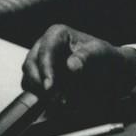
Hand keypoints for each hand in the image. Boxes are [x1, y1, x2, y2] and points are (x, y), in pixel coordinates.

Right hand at [21, 24, 135, 107]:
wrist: (106, 69)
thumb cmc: (103, 57)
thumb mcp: (100, 53)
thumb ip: (86, 57)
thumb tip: (72, 65)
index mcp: (56, 34)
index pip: (45, 51)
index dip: (46, 69)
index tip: (50, 86)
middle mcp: (43, 47)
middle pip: (31, 66)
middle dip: (43, 85)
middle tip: (58, 99)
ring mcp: (38, 63)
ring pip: (29, 80)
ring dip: (43, 93)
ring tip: (62, 101)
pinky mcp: (38, 78)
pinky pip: (33, 90)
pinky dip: (44, 98)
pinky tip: (59, 101)